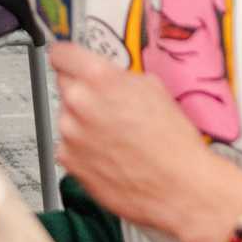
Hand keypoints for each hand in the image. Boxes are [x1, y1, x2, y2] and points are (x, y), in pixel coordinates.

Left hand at [48, 43, 241, 241]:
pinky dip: (83, 148)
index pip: (61, 53)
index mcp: (98, 78)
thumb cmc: (173, 142)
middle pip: (66, 85)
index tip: (69, 61)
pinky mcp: (69, 161)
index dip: (68, 57)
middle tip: (107, 107)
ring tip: (114, 136)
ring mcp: (70, 133)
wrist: (180, 187)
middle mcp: (79, 102)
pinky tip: (108, 154)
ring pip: (67, 117)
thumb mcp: (153, 88)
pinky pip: (68, 146)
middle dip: (84, 92)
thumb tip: (107, 75)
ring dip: (83, 122)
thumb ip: (119, 76)